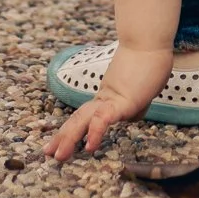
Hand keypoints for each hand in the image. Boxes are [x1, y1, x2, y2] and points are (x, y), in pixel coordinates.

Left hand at [45, 45, 173, 160]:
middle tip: (48, 153)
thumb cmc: (150, 60)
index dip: (73, 129)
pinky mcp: (122, 101)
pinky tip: (90, 147)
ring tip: (58, 156)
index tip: (63, 142)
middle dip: (63, 137)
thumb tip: (132, 115)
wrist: (149, 41)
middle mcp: (104, 98)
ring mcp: (111, 98)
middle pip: (78, 118)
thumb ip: (136, 104)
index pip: (87, 116)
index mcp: (108, 96)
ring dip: (68, 138)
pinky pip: (104, 119)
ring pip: (83, 120)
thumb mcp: (142, 90)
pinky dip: (95, 133)